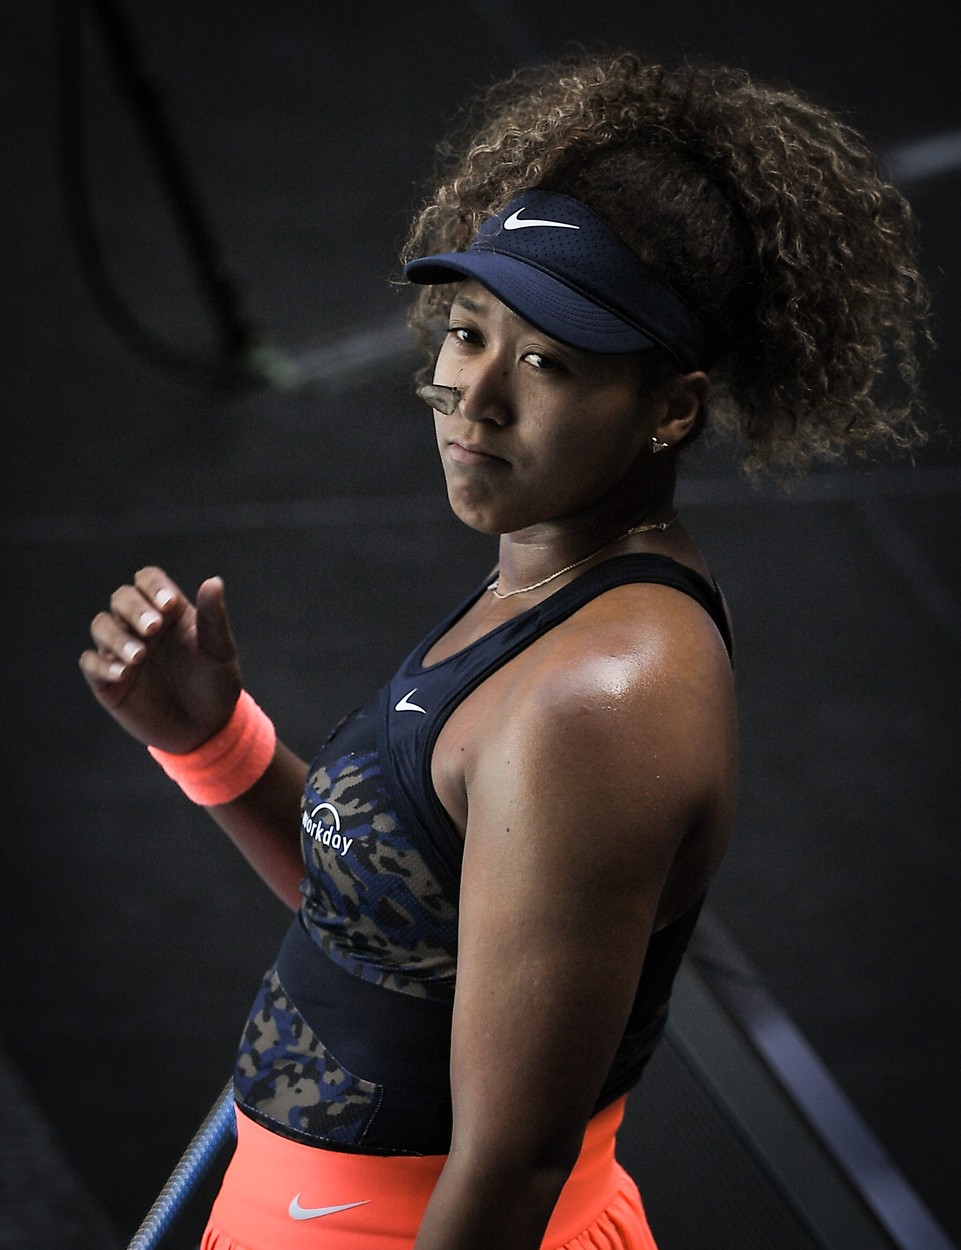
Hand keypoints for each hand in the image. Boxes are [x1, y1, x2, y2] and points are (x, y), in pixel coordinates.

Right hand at [79, 566, 242, 752]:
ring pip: (102, 626)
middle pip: (122, 598)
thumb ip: (213, 618)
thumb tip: (214, 581)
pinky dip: (102, 664)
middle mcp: (141, 626)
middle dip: (134, 609)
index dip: (153, 586)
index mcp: (169, 611)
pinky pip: (92, 663)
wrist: (205, 729)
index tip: (168, 605)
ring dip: (116, 637)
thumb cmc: (215, 684)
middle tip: (152, 629)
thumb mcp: (219, 652)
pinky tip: (122, 673)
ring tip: (138, 656)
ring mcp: (122, 651)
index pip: (149, 580)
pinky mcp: (108, 680)